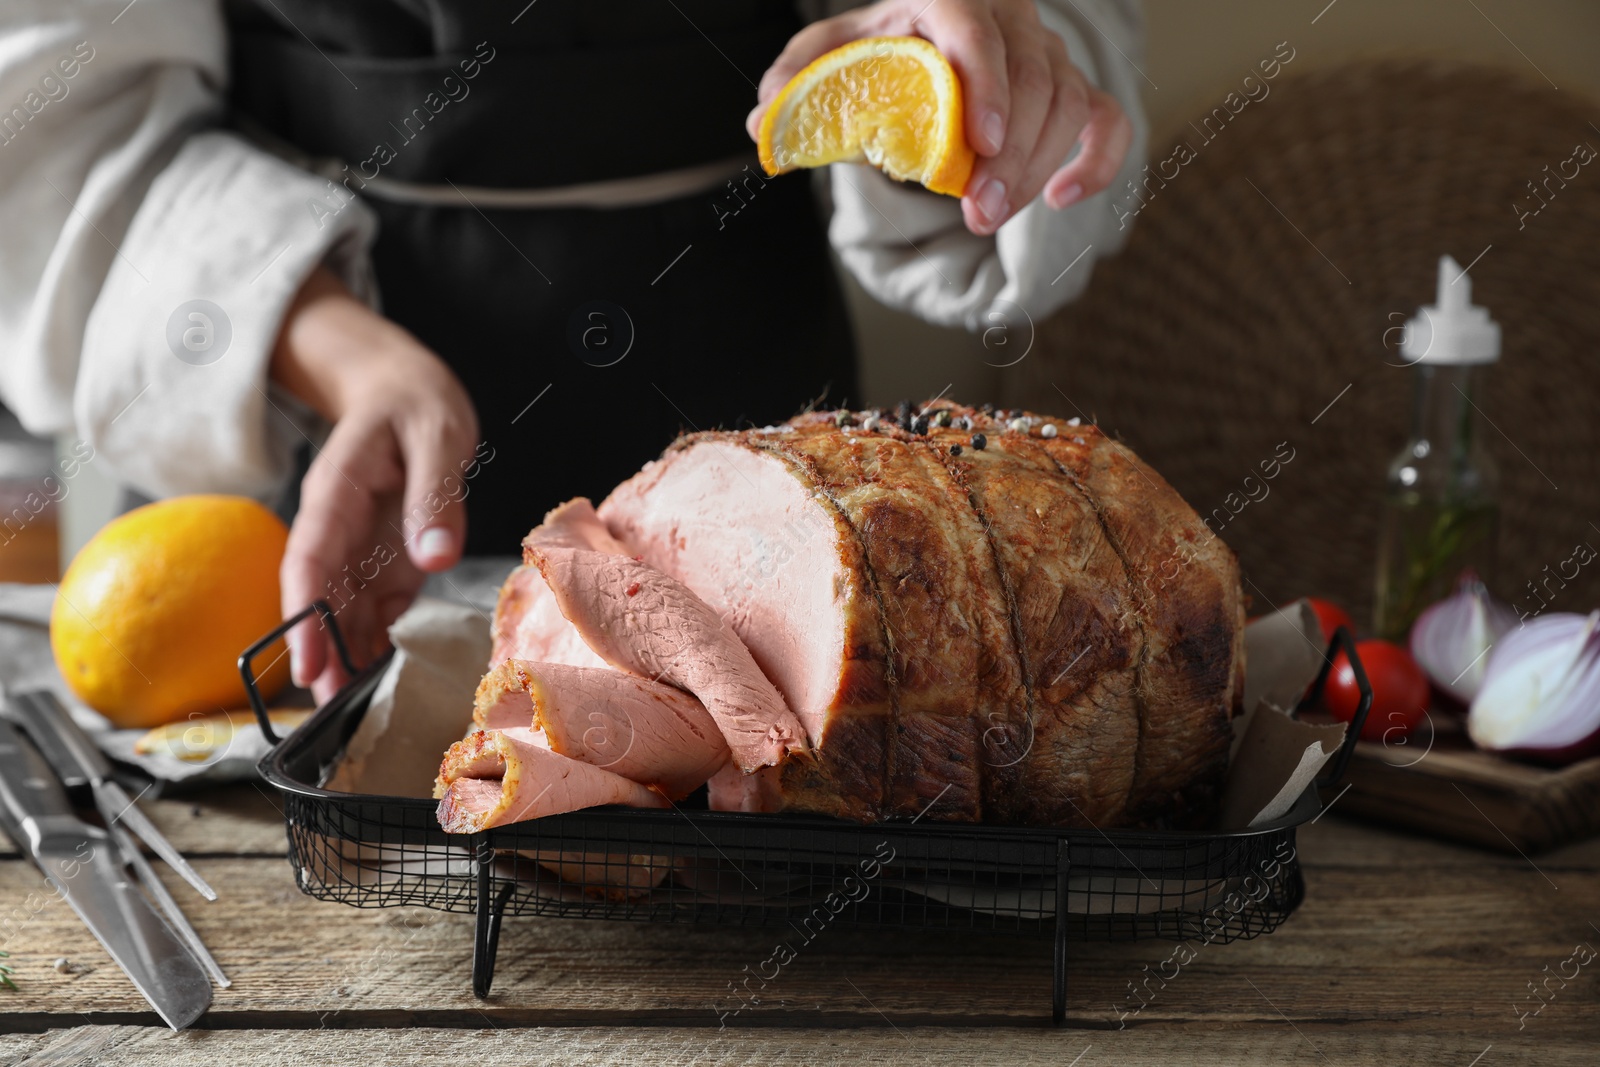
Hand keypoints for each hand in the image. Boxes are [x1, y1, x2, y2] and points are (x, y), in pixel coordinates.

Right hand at [270, 267, 479, 701]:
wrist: (407, 390)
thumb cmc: (417, 404)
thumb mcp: (437, 435)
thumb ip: (435, 494)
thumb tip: (434, 556)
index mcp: (338, 491)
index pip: (310, 558)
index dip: (305, 612)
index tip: (307, 659)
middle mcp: (339, 524)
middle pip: (321, 595)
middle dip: (321, 649)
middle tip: (328, 706)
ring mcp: (359, 543)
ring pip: (344, 607)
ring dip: (346, 654)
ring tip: (352, 707)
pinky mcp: (385, 555)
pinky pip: (375, 602)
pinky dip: (377, 638)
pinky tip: (381, 675)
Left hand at [747, 0, 1133, 235]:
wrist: (921, 48)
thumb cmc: (880, 53)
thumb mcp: (833, 59)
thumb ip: (799, 83)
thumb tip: (763, 121)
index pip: (975, 28)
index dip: (985, 84)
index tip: (981, 143)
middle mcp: (1010, 17)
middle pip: (1034, 77)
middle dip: (1011, 153)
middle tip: (978, 211)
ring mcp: (1048, 53)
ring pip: (1070, 103)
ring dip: (1037, 168)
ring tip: (990, 216)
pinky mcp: (1073, 89)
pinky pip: (1107, 120)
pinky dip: (1097, 160)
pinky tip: (1064, 198)